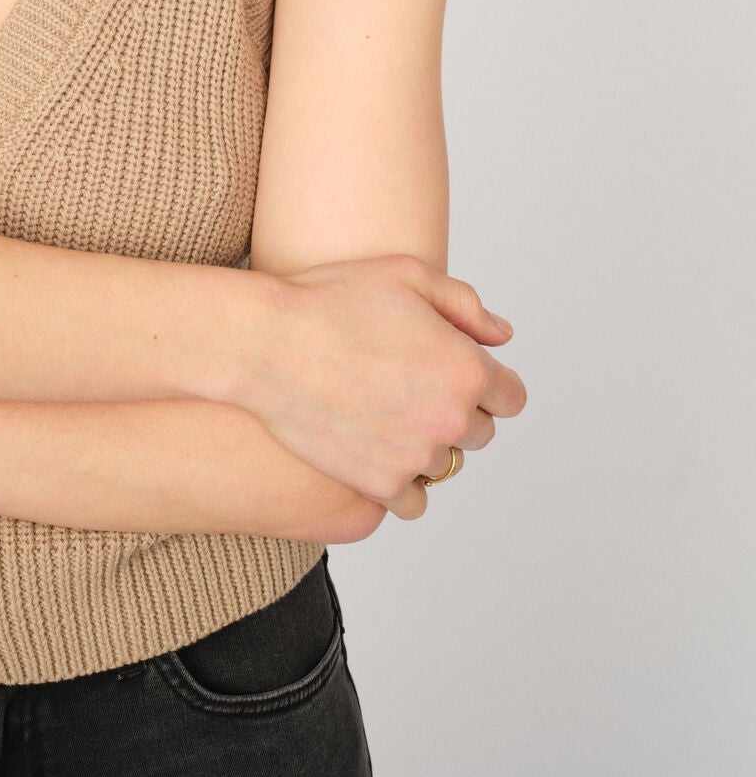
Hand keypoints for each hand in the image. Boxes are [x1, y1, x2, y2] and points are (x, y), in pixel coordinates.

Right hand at [242, 254, 526, 520]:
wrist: (265, 343)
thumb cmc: (330, 300)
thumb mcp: (405, 274)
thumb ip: (464, 305)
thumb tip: (501, 337)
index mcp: (466, 368)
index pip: (511, 397)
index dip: (488, 383)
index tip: (457, 375)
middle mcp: (450, 419)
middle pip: (481, 433)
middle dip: (456, 411)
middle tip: (409, 387)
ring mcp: (416, 457)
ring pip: (444, 464)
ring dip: (425, 445)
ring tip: (383, 413)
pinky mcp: (380, 485)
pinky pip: (414, 501)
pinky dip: (401, 483)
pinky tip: (375, 450)